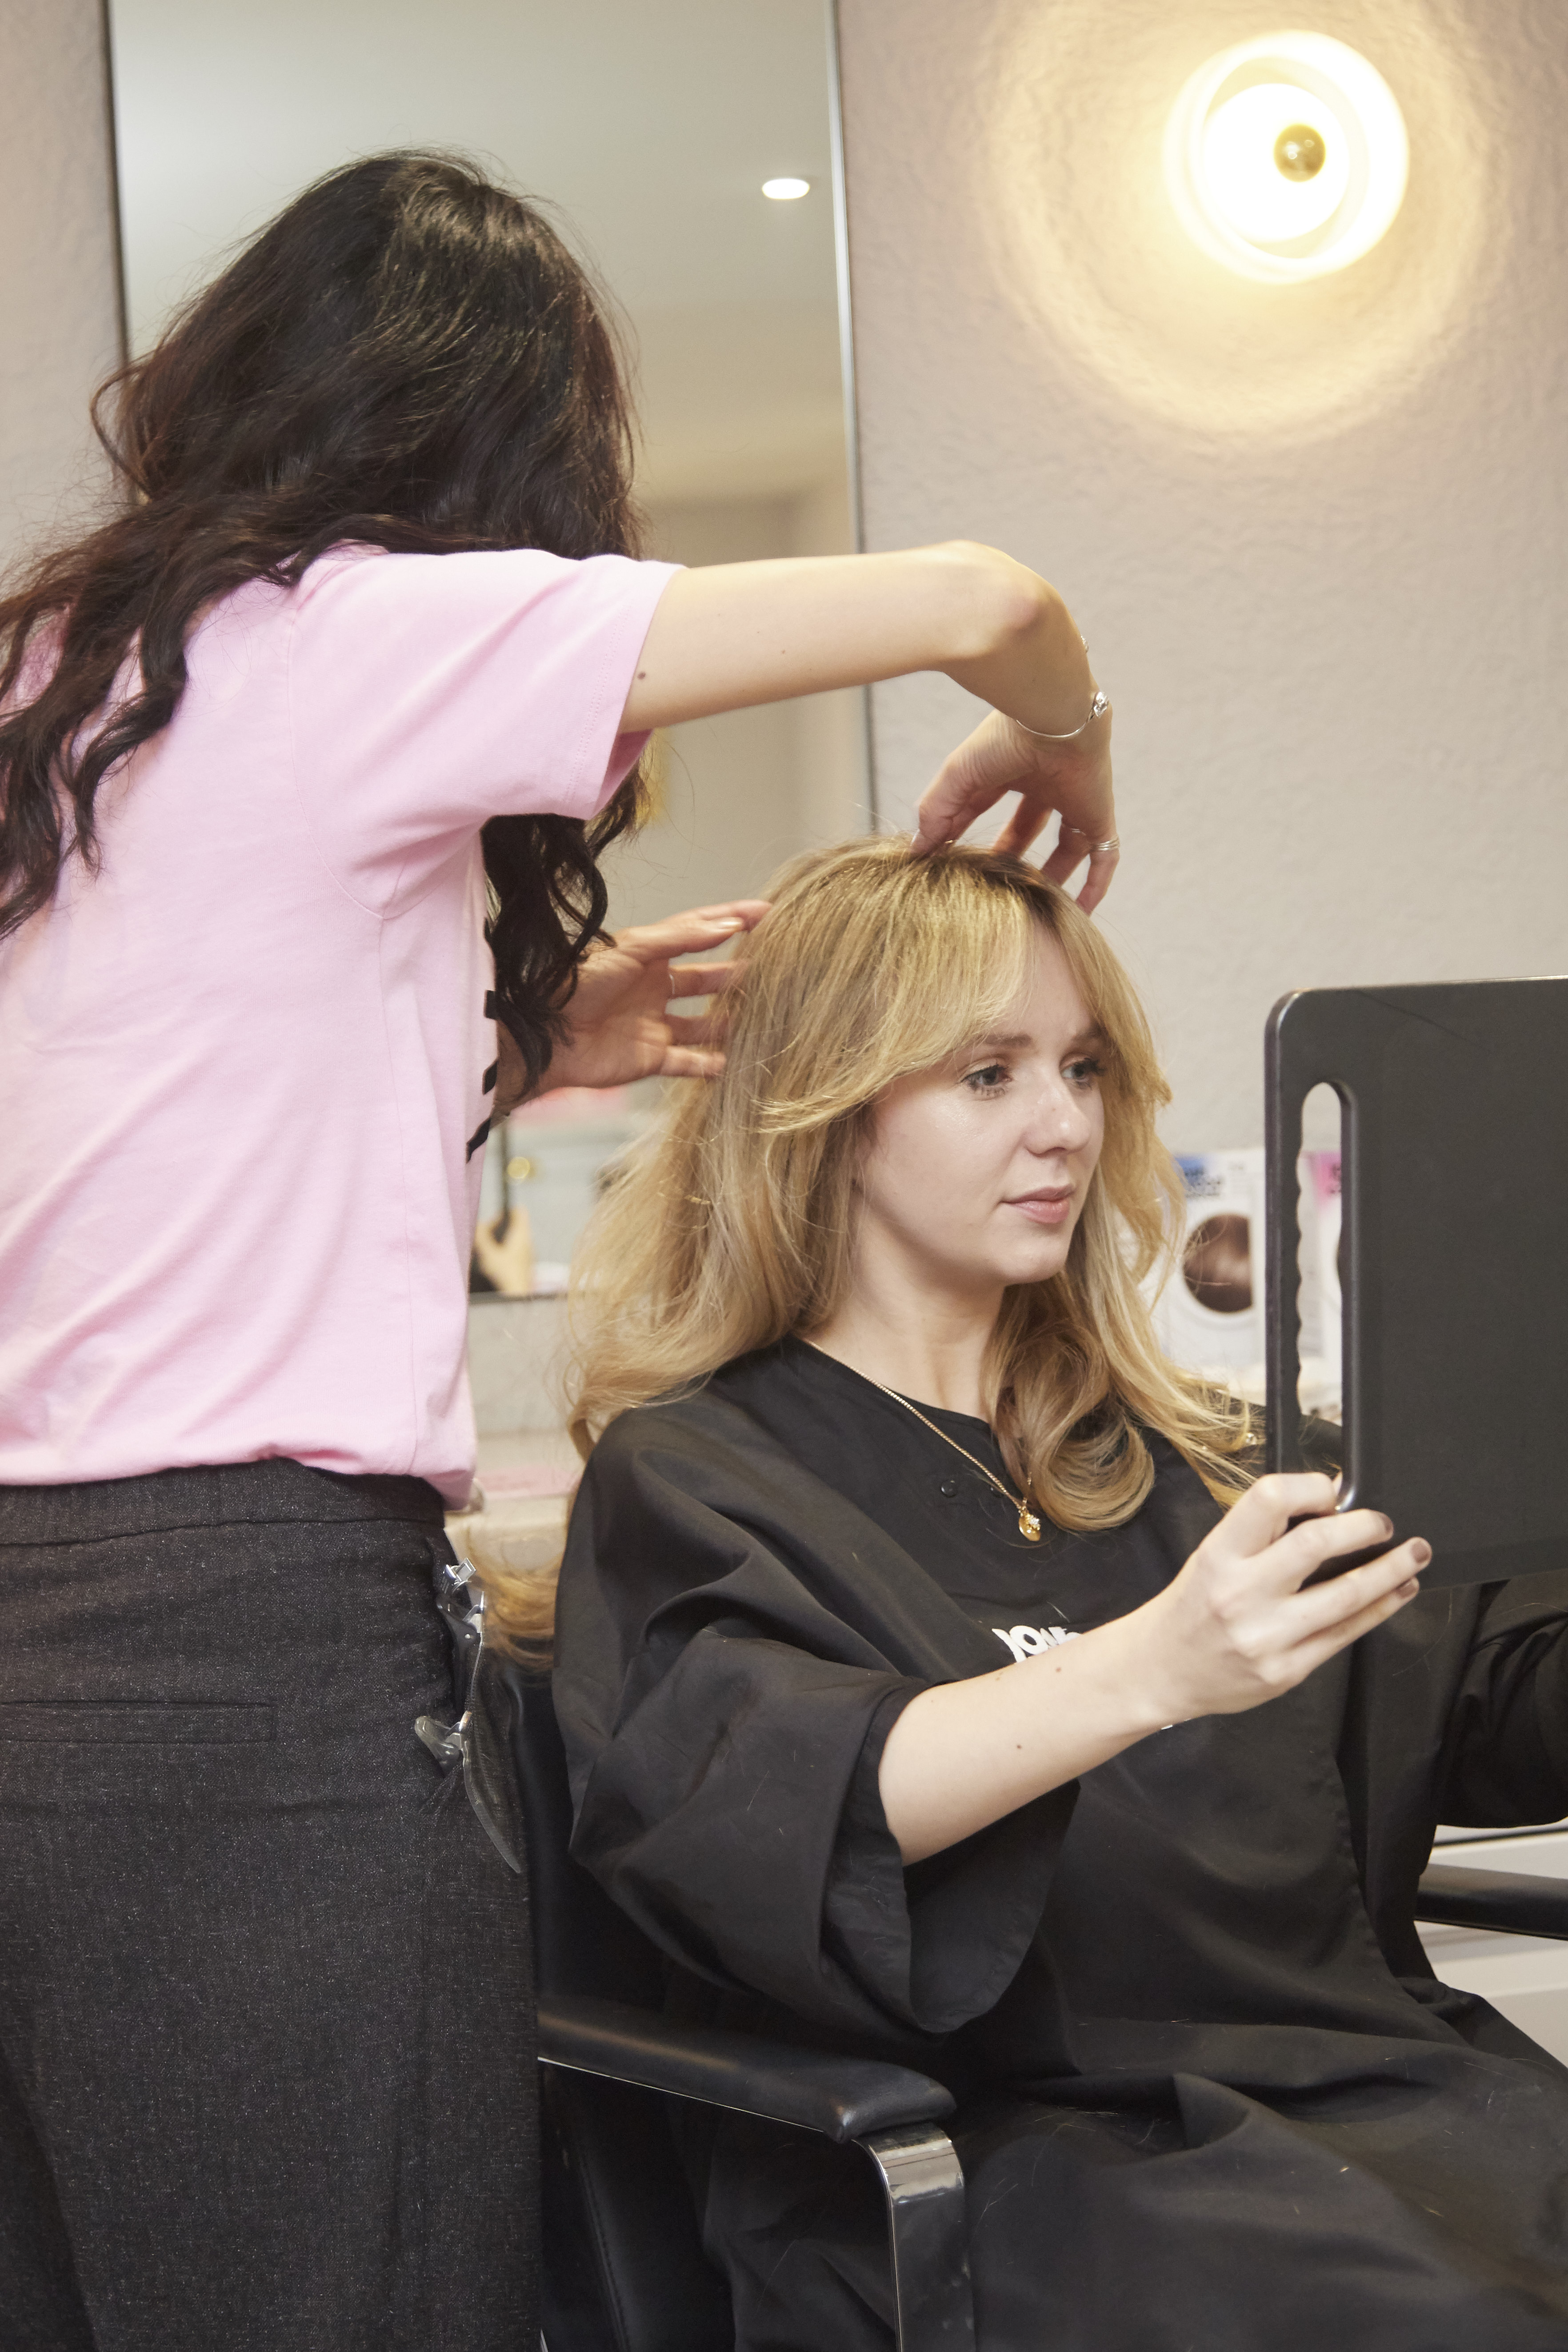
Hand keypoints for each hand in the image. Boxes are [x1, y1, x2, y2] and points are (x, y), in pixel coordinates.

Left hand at [494, 900, 768, 1111]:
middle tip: (774, 969)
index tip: (768, 912)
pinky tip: (734, 1062)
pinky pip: (689, 1063)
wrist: (546, 1035)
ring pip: (703, 1023)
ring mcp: (654, 1024)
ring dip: (730, 1020)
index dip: (731, 920)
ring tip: (763, 1016)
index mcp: (648, 956)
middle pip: (706, 979)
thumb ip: (679, 937)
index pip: (698, 932)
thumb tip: (726, 925)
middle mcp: (654, 989)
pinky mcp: (650, 1058)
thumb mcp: (630, 949)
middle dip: (737, 974)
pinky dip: (711, 1064)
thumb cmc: (578, 984)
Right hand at [911, 708, 1117, 911]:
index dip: (963, 834)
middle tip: (987, 888)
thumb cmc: (1003, 738)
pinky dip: (1096, 885)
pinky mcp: (1099, 817)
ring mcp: (1074, 801)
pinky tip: (1082, 911)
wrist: (1054, 719)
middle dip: (1008, 858)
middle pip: (1025, 829)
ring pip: (1065, 848)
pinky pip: (1104, 857)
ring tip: (1033, 909)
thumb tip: (917, 850)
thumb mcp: (958, 777)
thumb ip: (936, 811)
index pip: (982, 807)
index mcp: (1009, 768)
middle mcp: (1044, 784)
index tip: (944, 864)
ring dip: (1051, 877)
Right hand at [1124, 1474, 1429, 1726]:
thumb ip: (1264, 1533)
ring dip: (1390, 1571)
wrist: (1163, 1670)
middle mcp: (1241, 1593)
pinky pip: (1345, 1635)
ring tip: (1415, 1555)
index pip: (1270, 1499)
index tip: (1335, 1491)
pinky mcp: (1287, 1671)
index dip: (1312, 1488)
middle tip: (1385, 1523)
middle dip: (1365, 1528)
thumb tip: (1331, 1502)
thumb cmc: (1193, 1606)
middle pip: (1316, 1545)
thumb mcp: (1214, 1555)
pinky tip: (1397, 1593)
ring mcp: (1266, 1636)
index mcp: (1219, 1554)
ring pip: (1345, 1596)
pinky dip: (1379, 1610)